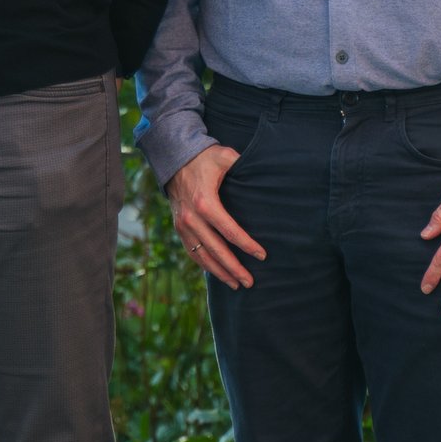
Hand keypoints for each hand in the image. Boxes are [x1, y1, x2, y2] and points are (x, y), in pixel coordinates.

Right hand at [166, 145, 266, 288]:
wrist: (173, 156)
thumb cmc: (204, 157)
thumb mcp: (226, 157)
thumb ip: (244, 166)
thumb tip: (267, 173)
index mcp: (205, 203)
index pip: (230, 232)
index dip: (247, 246)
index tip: (262, 256)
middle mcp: (192, 218)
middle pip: (217, 250)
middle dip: (234, 268)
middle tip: (250, 282)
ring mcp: (183, 224)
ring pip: (202, 256)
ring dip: (219, 272)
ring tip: (236, 284)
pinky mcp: (178, 227)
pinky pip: (191, 251)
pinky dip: (204, 264)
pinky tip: (217, 272)